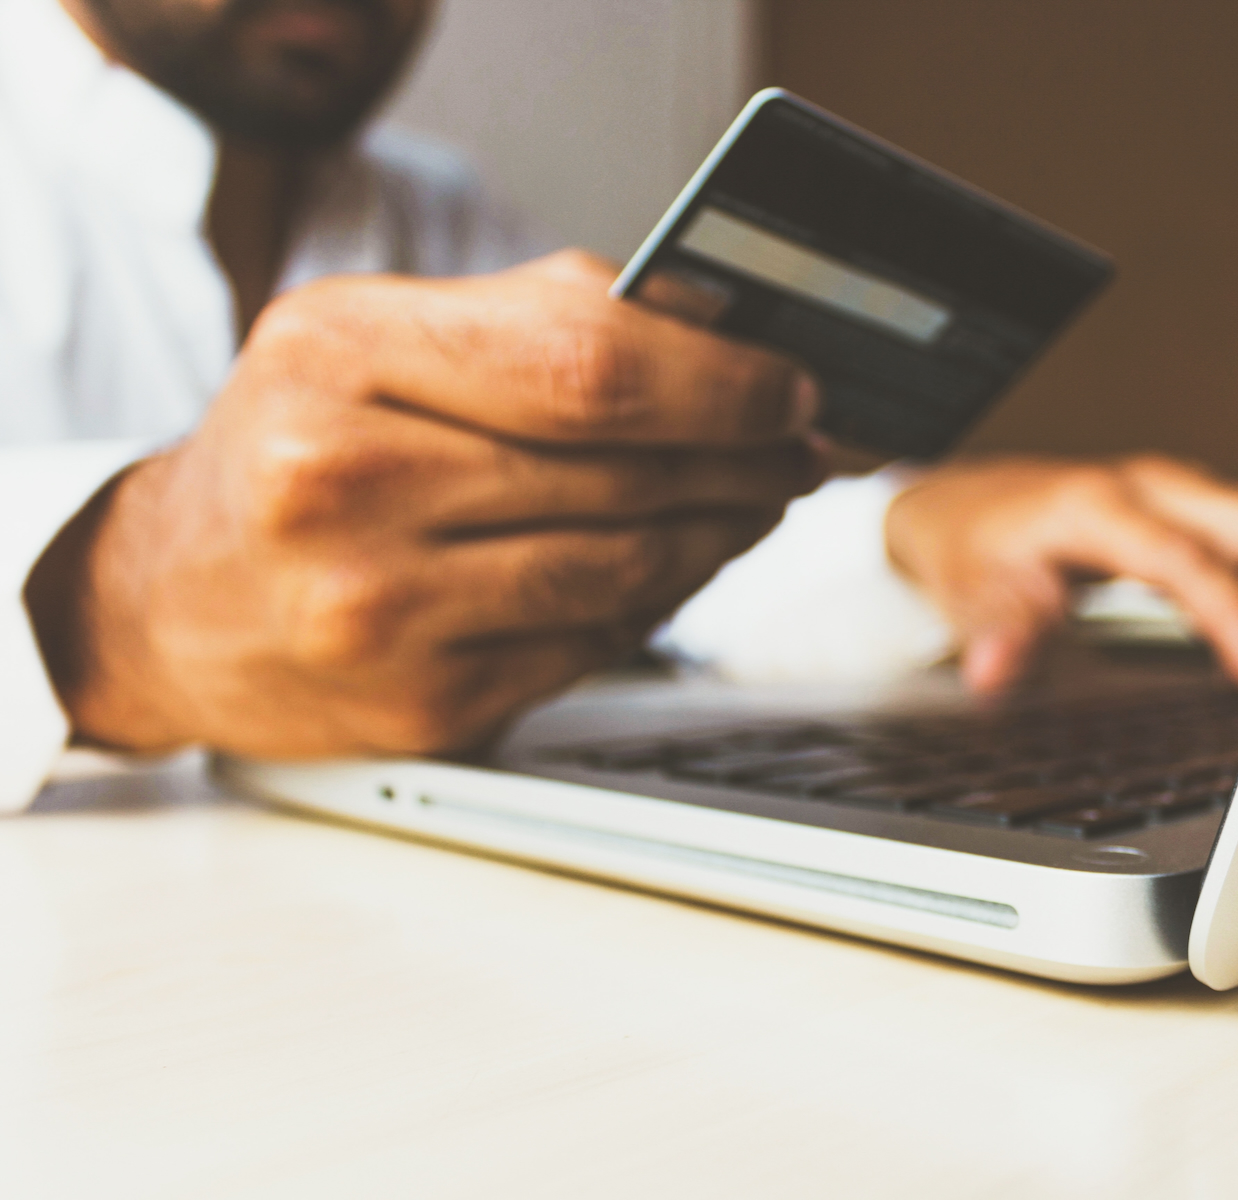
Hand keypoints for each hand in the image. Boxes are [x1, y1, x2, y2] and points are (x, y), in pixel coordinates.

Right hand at [26, 251, 823, 757]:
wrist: (168, 600)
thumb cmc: (290, 449)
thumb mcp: (372, 338)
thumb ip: (536, 320)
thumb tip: (717, 331)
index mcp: (338, 355)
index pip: (588, 365)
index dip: (722, 380)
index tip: (791, 385)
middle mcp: (344, 485)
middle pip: (623, 471)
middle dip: (746, 458)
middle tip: (800, 447)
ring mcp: (380, 611)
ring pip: (625, 569)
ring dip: (720, 534)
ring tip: (755, 501)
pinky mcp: (421, 705)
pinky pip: (592, 645)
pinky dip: (657, 602)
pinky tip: (676, 566)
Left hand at [884, 455, 1237, 696]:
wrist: (962, 504)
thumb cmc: (970, 547)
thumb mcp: (968, 592)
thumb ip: (998, 630)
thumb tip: (994, 671)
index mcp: (1099, 505)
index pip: (1190, 561)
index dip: (1236, 620)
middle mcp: (1151, 485)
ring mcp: (1179, 490)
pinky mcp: (1193, 507)